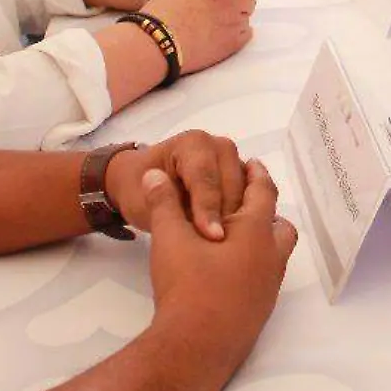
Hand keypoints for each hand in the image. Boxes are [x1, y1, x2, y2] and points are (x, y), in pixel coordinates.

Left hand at [103, 130, 247, 238]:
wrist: (139, 183)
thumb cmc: (138, 190)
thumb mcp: (143, 199)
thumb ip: (166, 206)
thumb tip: (187, 217)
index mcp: (192, 143)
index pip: (204, 176)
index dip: (208, 207)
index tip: (213, 237)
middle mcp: (218, 146)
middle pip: (232, 182)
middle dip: (227, 215)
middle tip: (219, 247)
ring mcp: (233, 161)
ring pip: (247, 190)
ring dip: (239, 218)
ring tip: (227, 247)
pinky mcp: (241, 178)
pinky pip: (252, 197)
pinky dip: (246, 217)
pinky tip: (238, 240)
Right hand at [141, 0, 255, 74]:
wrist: (159, 39)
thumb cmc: (164, 11)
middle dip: (237, 2)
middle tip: (220, 9)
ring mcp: (235, 21)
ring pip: (246, 16)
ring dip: (236, 17)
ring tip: (216, 23)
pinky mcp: (234, 42)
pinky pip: (245, 34)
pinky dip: (235, 33)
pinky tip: (219, 35)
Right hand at [143, 162, 294, 373]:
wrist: (195, 346)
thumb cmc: (187, 286)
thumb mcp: (169, 237)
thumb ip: (163, 202)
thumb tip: (154, 175)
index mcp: (255, 232)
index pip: (264, 193)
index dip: (257, 174)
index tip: (253, 163)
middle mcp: (271, 258)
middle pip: (281, 224)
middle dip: (267, 208)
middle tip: (248, 199)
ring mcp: (268, 287)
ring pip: (277, 254)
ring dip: (263, 239)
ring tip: (238, 234)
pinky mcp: (260, 310)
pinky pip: (265, 277)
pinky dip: (254, 264)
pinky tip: (230, 268)